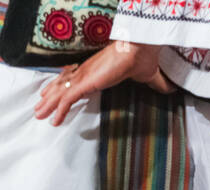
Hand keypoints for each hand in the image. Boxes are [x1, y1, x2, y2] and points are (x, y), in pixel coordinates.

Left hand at [34, 41, 174, 125]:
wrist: (141, 49)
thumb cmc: (144, 58)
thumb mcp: (148, 75)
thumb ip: (155, 83)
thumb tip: (170, 89)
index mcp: (96, 68)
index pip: (75, 77)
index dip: (64, 85)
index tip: (56, 93)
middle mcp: (86, 71)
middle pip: (62, 84)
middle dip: (50, 96)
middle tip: (39, 106)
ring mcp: (84, 76)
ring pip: (60, 93)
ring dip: (48, 105)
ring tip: (39, 114)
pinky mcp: (85, 83)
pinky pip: (67, 100)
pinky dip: (59, 111)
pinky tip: (54, 121)